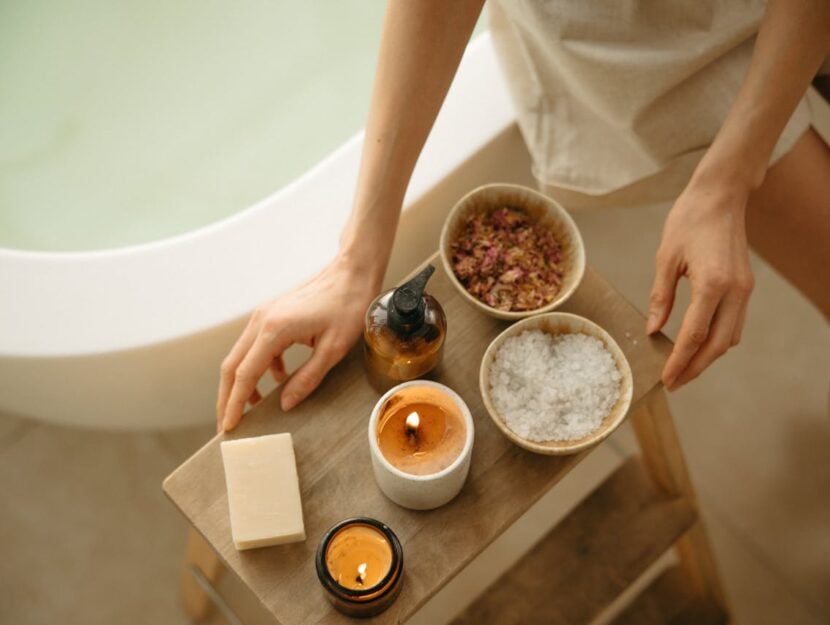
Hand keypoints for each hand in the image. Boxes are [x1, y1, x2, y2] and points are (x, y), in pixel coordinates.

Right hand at [216, 257, 378, 431]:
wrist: (351, 272)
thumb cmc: (347, 306)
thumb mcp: (333, 349)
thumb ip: (307, 378)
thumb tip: (286, 403)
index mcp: (274, 330)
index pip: (244, 374)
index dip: (235, 403)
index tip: (229, 426)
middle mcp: (261, 321)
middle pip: (232, 365)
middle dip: (227, 396)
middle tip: (228, 423)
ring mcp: (264, 315)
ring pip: (241, 355)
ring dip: (242, 381)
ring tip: (251, 406)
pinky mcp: (271, 314)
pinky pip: (255, 345)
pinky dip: (259, 365)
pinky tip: (278, 378)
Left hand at [647, 176, 754, 389]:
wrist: (720, 195)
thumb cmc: (689, 220)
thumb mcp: (666, 258)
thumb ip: (660, 298)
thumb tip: (652, 331)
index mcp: (714, 283)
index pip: (694, 335)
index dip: (679, 361)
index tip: (666, 379)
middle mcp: (736, 290)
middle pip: (717, 345)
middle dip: (695, 367)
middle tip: (673, 383)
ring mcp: (745, 289)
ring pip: (730, 337)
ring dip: (708, 356)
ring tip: (682, 368)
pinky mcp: (745, 286)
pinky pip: (734, 323)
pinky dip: (717, 339)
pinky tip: (697, 345)